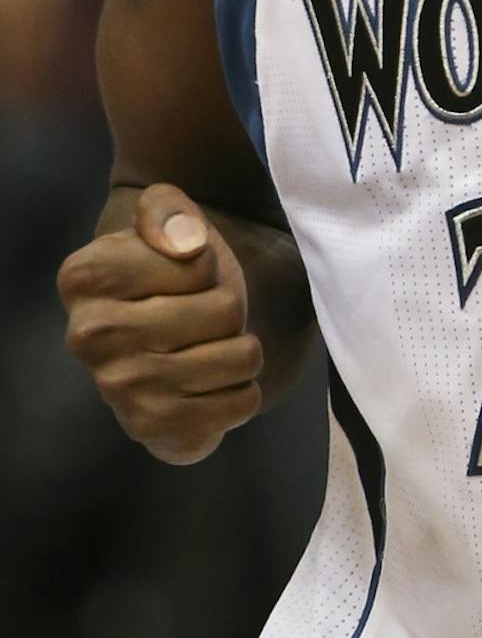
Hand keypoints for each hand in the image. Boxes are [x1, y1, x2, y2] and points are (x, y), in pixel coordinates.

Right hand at [57, 184, 261, 463]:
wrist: (169, 328)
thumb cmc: (171, 265)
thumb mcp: (168, 214)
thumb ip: (167, 208)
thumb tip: (186, 243)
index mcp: (82, 276)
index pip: (198, 264)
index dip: (206, 263)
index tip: (180, 272)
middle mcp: (88, 336)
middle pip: (225, 311)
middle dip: (229, 305)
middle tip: (201, 311)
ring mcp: (117, 389)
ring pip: (241, 357)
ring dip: (241, 348)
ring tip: (208, 344)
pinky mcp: (151, 429)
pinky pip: (242, 403)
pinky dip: (243, 390)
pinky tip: (211, 382)